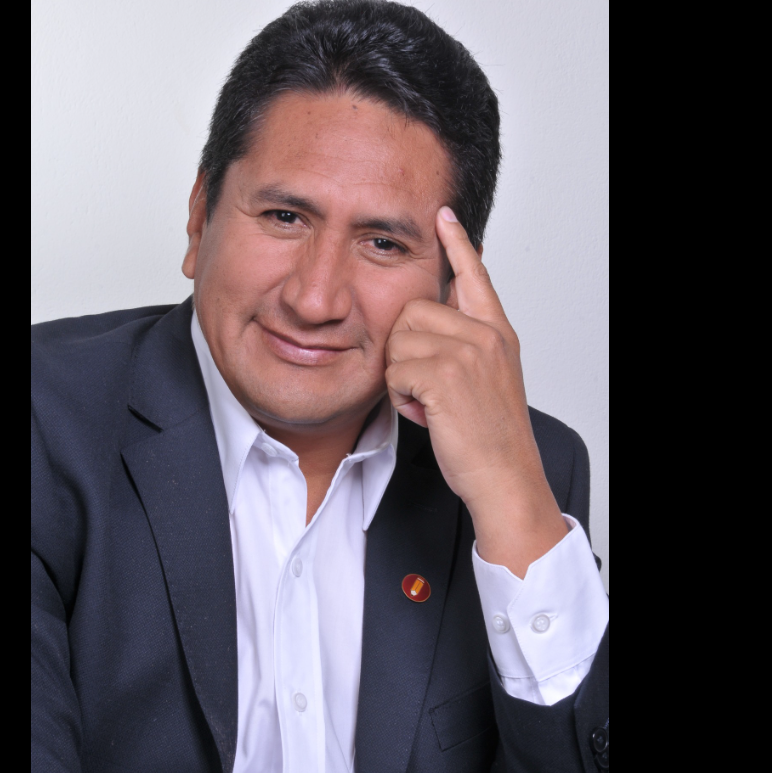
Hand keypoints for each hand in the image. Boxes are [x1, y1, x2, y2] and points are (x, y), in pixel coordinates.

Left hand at [386, 207, 567, 577]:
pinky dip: (400, 396)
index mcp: (497, 333)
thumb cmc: (490, 436)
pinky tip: (425, 413)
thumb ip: (464, 345)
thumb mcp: (488, 379)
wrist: (506, 479)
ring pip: (398, 340)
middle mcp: (485, 335)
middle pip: (412, 311)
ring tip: (428, 402)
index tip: (443, 214)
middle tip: (426, 386)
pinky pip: (395, 369)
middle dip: (405, 350)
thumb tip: (426, 323)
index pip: (474, 275)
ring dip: (400, 376)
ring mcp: (468, 353)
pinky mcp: (446, 374)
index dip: (457, 243)